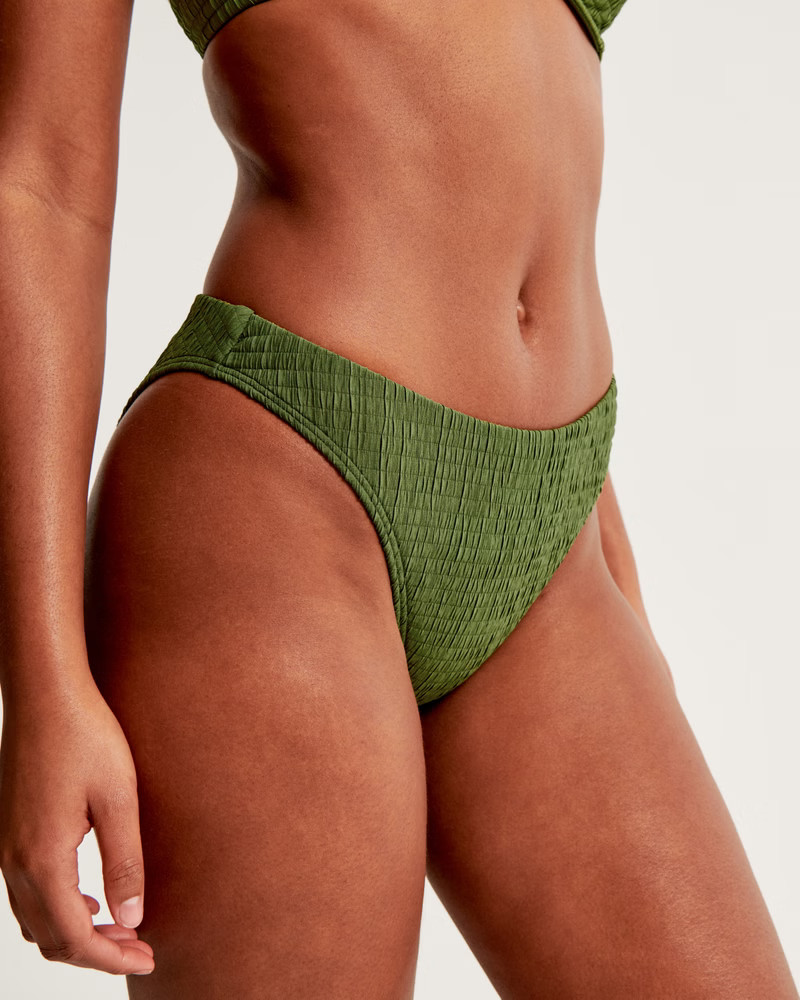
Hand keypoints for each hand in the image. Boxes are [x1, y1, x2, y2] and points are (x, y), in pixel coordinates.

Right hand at [0, 676, 154, 975]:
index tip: (147, 959)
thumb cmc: (85, 736)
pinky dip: (58, 909)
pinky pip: (27, 893)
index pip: (74, 936)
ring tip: (121, 927)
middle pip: (50, 937)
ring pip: (35, 918)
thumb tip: (131, 918)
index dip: (111, 958)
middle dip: (95, 952)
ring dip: (75, 932)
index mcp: (43, 859)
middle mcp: (15, 862)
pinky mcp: (10, 832)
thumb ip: (125, 861)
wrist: (45, 694)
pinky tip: (91, 895)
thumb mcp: (119, 797)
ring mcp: (7, 848)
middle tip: (141, 947)